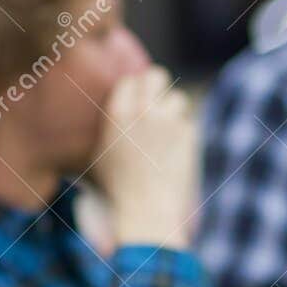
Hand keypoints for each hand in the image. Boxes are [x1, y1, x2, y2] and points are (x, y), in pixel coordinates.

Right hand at [92, 67, 197, 247]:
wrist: (145, 211)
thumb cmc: (116, 189)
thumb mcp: (97, 154)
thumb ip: (105, 127)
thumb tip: (110, 111)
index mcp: (118, 112)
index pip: (130, 80)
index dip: (135, 89)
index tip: (137, 99)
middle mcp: (144, 110)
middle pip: (157, 75)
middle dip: (158, 86)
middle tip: (157, 101)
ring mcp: (169, 121)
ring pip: (178, 99)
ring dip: (174, 112)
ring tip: (167, 133)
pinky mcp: (189, 134)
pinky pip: (189, 124)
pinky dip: (184, 136)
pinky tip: (175, 154)